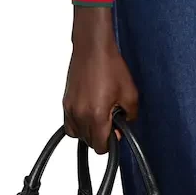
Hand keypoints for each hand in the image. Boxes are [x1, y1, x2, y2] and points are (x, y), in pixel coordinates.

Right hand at [63, 8, 138, 153]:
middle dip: (101, 136)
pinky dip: (78, 124)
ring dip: (89, 131)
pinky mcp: (65, 102)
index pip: (100, 147)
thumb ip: (130, 116)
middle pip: (89, 142)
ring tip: (99, 116)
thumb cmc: (110, 66)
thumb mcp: (130, 93)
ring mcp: (70, 109)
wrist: (93, 47)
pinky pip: (69, 124)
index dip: (111, 142)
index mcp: (96, 115)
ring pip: (77, 135)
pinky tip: (88, 112)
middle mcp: (80, 114)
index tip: (116, 132)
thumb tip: (124, 125)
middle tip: (110, 120)